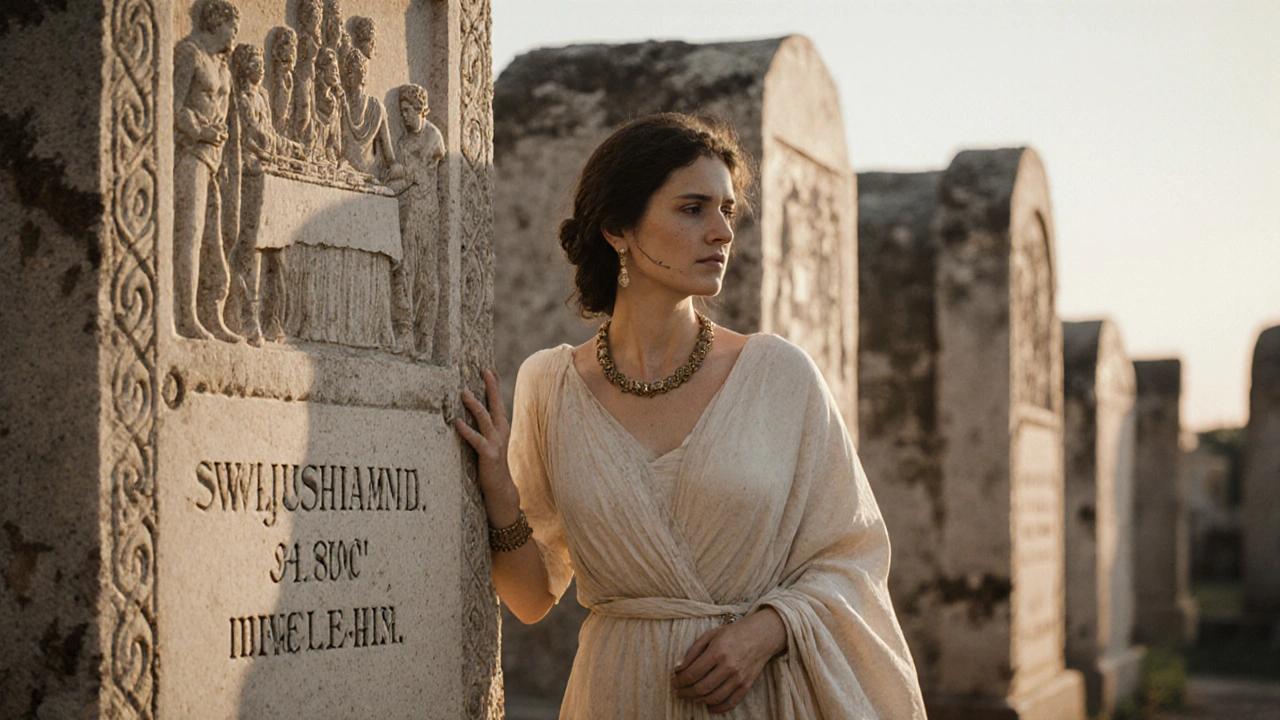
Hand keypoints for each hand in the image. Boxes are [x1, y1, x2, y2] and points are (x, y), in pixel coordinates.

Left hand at [453, 370, 518, 521]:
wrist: (501, 490)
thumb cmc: (491, 466)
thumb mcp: (489, 444)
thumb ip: (482, 429)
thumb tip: (467, 414)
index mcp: (500, 428)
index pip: (498, 402)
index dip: (494, 385)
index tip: (489, 369)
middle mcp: (500, 432)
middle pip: (495, 405)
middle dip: (490, 387)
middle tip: (484, 371)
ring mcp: (495, 443)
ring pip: (485, 419)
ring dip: (474, 405)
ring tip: (464, 392)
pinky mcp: (488, 455)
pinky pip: (476, 440)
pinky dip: (466, 430)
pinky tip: (456, 422)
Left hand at [671, 608, 786, 713]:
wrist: (762, 635)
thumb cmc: (734, 633)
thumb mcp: (711, 635)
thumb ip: (693, 651)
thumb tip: (679, 669)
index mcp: (717, 652)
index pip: (693, 673)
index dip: (680, 681)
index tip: (674, 682)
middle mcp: (728, 666)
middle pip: (701, 688)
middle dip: (686, 693)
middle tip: (678, 692)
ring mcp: (739, 678)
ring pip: (714, 697)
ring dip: (698, 700)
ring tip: (690, 697)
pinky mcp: (747, 685)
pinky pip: (730, 703)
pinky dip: (717, 708)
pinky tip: (708, 706)